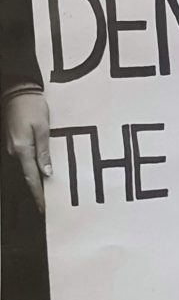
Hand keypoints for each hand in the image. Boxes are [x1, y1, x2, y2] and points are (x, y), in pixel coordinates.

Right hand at [4, 91, 50, 211]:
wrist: (18, 91)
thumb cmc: (32, 106)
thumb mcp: (42, 128)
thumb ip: (44, 151)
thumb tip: (46, 172)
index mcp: (22, 149)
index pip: (31, 178)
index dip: (37, 194)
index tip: (43, 208)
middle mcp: (13, 151)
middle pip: (25, 177)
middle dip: (35, 192)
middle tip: (45, 205)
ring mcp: (11, 147)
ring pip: (22, 170)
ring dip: (32, 182)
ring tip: (43, 194)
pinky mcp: (13, 143)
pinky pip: (21, 161)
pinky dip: (29, 171)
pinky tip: (37, 174)